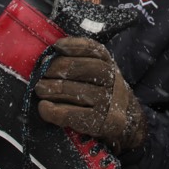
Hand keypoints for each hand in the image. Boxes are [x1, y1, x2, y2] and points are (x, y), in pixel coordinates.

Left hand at [35, 36, 146, 152]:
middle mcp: (112, 81)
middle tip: (41, 71)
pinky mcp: (100, 122)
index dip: (74, 46)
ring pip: (78, 91)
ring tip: (39, 88)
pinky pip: (73, 115)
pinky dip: (55, 111)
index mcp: (109, 64)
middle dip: (59, 68)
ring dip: (54, 89)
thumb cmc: (103, 93)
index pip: (94, 50)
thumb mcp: (100, 74)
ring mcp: (107, 102)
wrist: (129, 122)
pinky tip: (44, 107)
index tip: (56, 47)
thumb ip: (81, 62)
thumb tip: (48, 57)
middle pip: (86, 69)